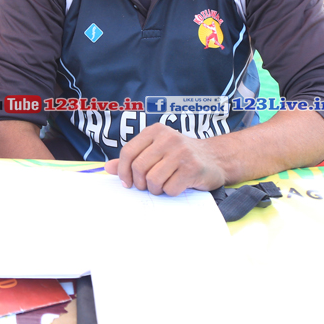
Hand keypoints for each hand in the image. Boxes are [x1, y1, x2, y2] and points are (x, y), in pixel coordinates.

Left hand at [104, 123, 227, 195]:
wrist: (215, 159)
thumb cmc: (180, 156)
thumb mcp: (155, 151)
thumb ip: (132, 158)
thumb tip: (107, 168)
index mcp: (155, 131)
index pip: (128, 152)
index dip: (123, 171)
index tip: (126, 183)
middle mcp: (168, 138)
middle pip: (139, 167)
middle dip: (139, 183)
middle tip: (146, 186)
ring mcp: (182, 152)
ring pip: (153, 180)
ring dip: (155, 189)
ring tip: (162, 186)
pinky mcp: (193, 168)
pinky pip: (170, 188)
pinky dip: (170, 192)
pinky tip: (177, 185)